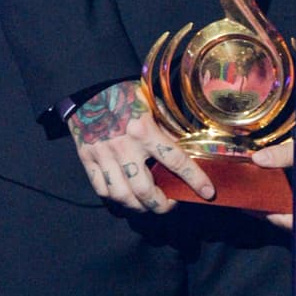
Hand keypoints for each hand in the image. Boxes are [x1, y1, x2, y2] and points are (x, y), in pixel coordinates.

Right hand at [66, 80, 215, 212]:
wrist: (89, 89)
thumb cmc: (125, 94)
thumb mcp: (151, 105)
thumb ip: (166, 127)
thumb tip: (187, 146)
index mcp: (144, 130)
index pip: (176, 161)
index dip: (195, 179)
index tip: (208, 192)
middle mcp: (124, 146)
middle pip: (145, 190)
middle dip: (162, 205)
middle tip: (170, 203)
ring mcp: (104, 156)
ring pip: (123, 196)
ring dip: (139, 206)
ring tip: (148, 204)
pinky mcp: (88, 159)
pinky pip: (102, 190)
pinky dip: (116, 199)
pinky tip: (126, 196)